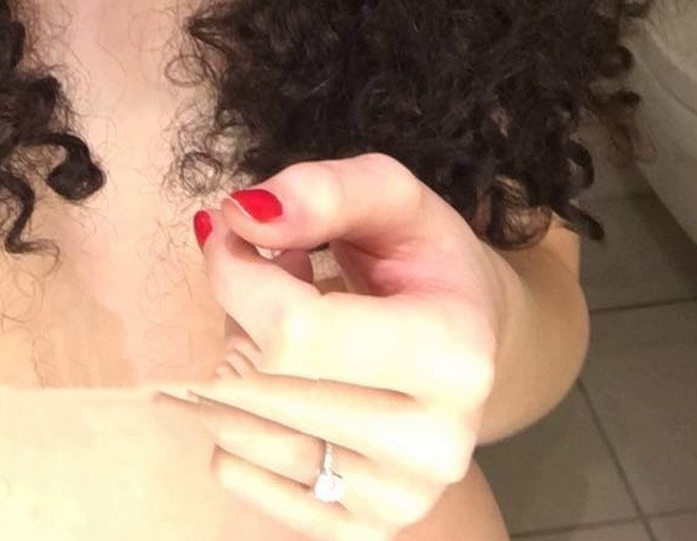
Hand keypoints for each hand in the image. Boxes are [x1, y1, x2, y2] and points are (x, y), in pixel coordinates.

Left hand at [157, 151, 512, 536]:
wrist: (464, 342)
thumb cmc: (422, 262)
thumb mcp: (391, 198)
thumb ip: (322, 191)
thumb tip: (243, 213)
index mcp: (455, 356)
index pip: (296, 334)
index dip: (238, 273)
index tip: (234, 234)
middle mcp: (435, 446)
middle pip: (263, 385)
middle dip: (237, 315)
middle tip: (265, 280)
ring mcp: (397, 500)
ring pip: (240, 432)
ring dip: (232, 364)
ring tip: (280, 330)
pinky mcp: (355, 530)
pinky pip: (237, 474)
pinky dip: (234, 418)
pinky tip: (280, 382)